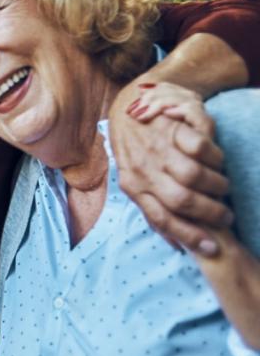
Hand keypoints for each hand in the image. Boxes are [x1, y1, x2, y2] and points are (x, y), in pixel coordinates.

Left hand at [109, 82, 231, 255]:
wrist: (128, 107)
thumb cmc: (137, 151)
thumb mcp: (136, 180)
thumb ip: (152, 208)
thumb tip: (176, 244)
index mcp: (132, 186)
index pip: (160, 218)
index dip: (189, 236)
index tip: (213, 248)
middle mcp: (142, 168)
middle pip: (181, 199)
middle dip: (210, 213)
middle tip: (226, 215)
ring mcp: (155, 147)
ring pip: (193, 175)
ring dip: (216, 186)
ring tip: (223, 188)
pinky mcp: (170, 126)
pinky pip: (201, 147)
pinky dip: (216, 158)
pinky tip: (218, 161)